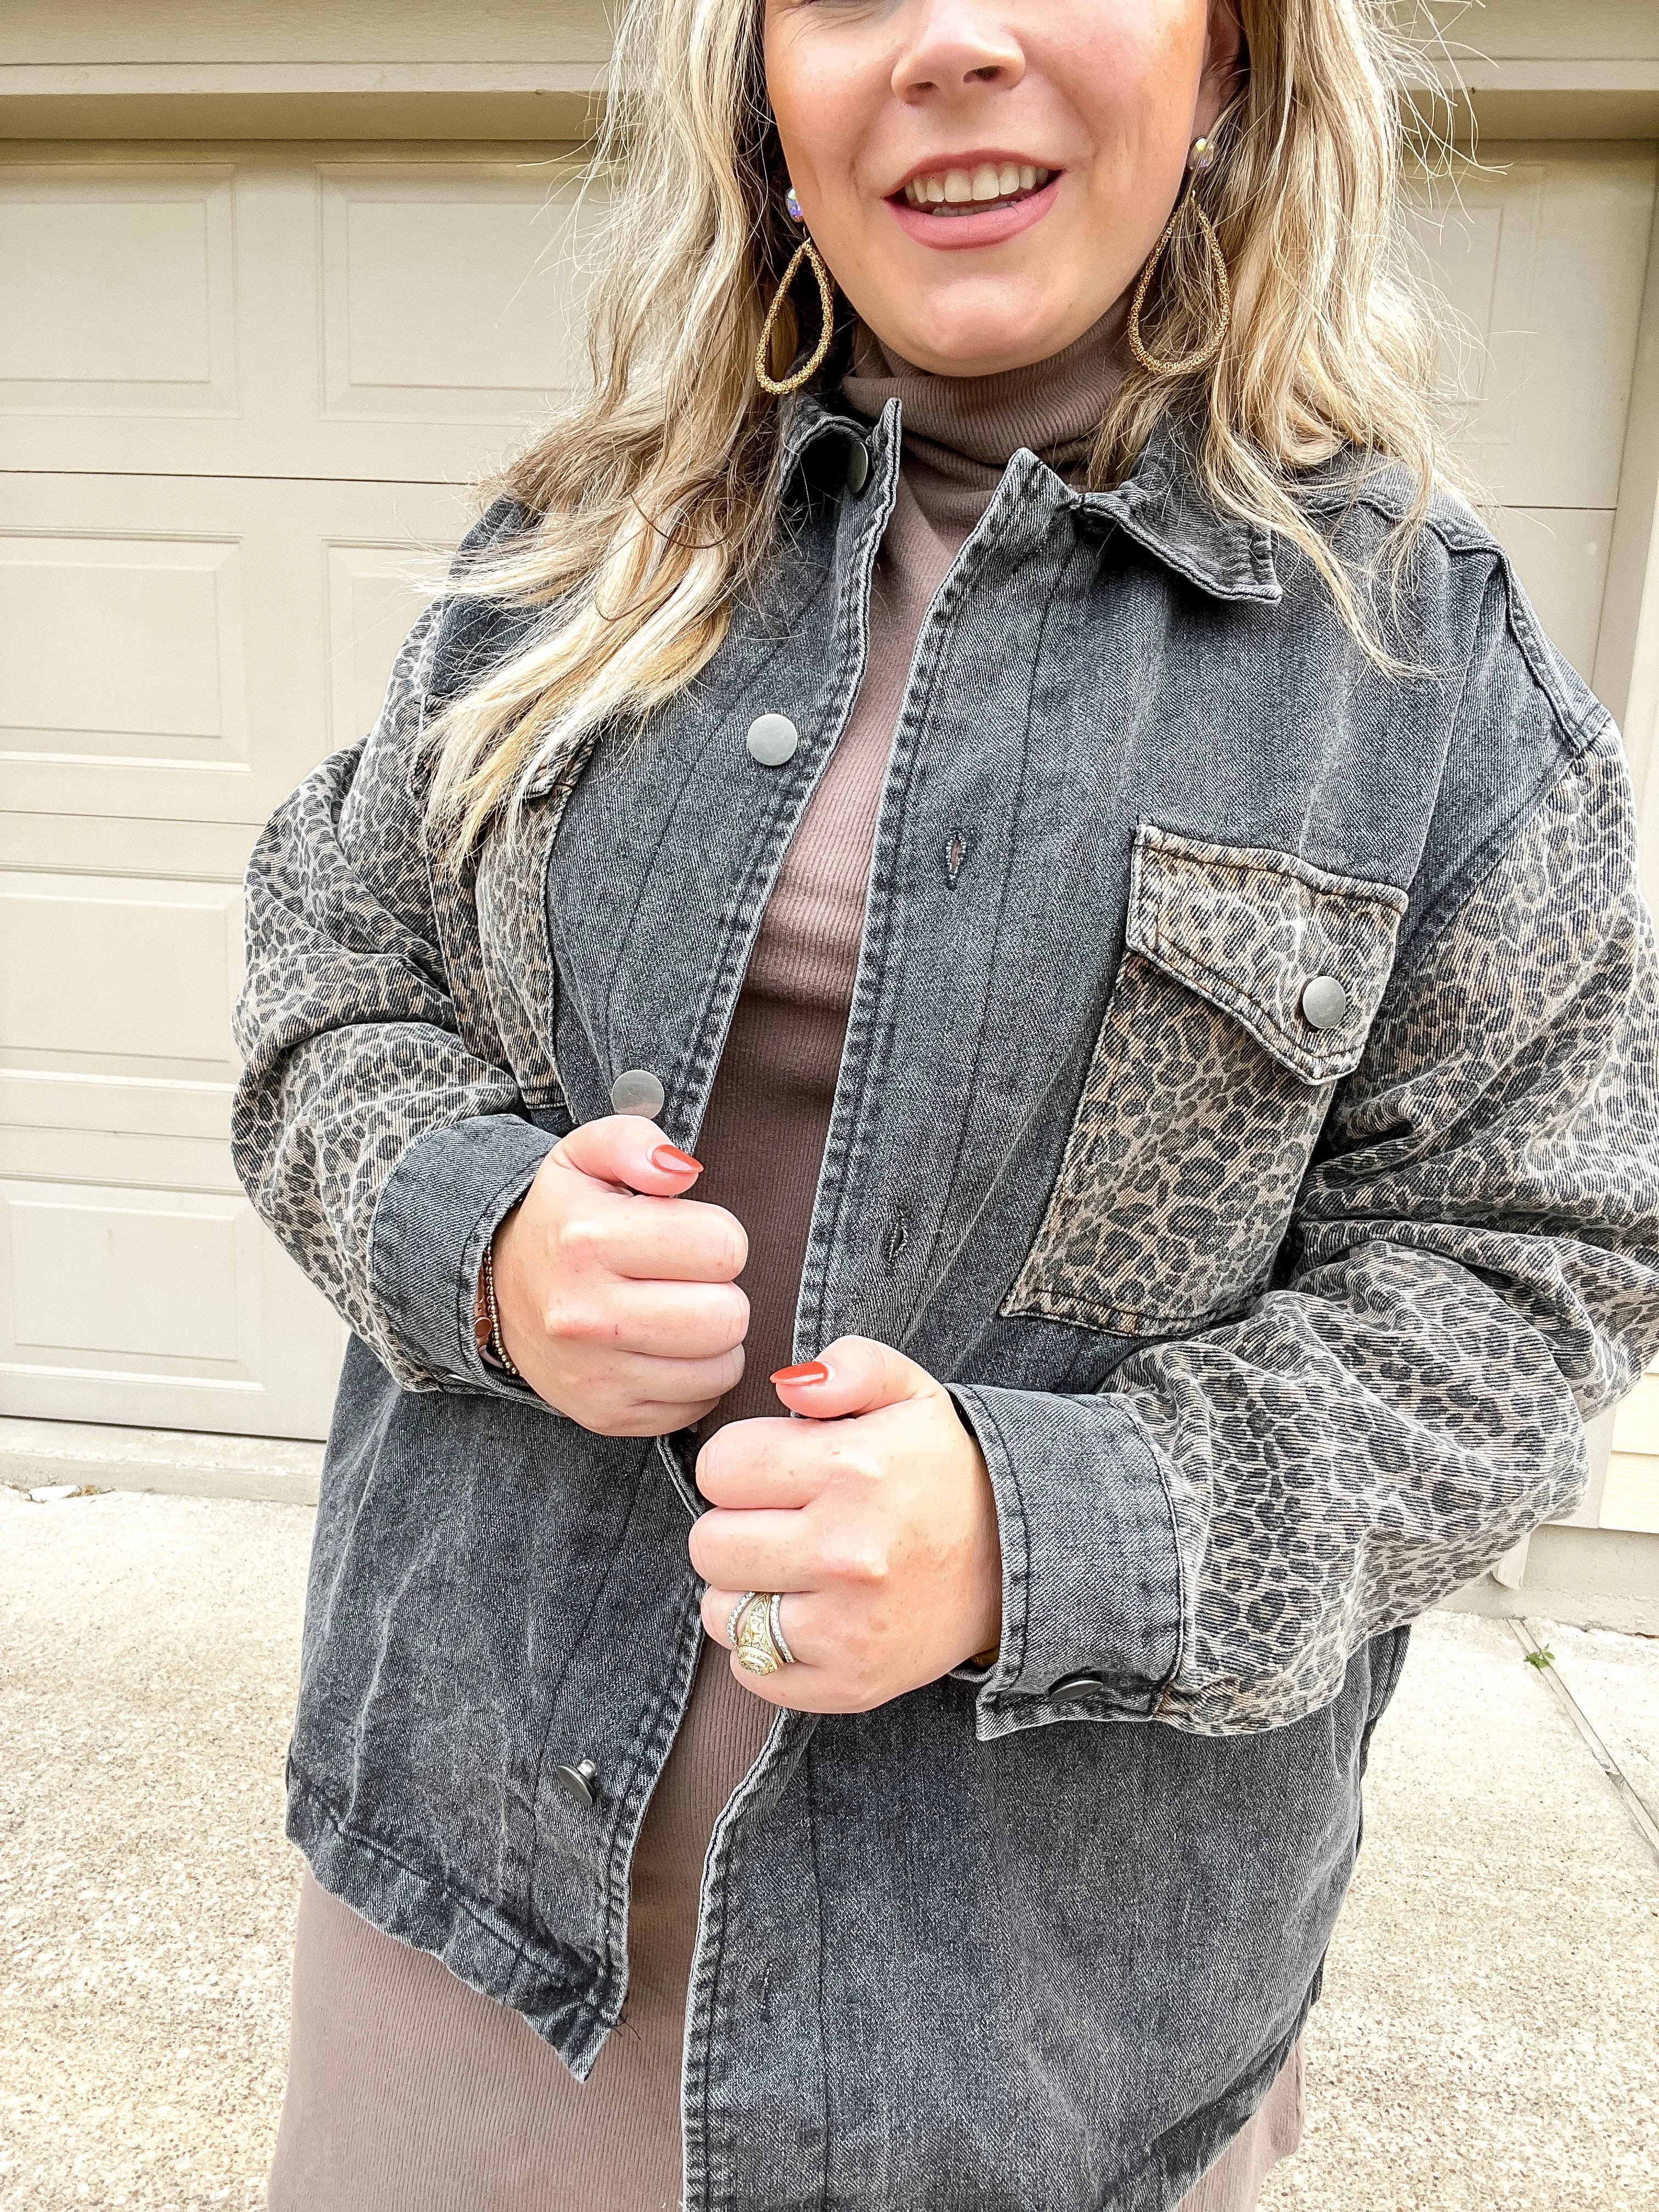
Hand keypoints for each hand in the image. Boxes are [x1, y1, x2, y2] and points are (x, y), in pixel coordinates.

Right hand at [488, 1116, 748, 1434]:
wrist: (500, 1293)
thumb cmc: (565, 1218)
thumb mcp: (586, 1155)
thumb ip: (636, 1141)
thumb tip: (682, 1170)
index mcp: (588, 1240)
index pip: (722, 1246)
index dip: (719, 1236)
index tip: (690, 1236)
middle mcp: (586, 1315)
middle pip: (728, 1317)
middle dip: (723, 1292)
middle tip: (689, 1280)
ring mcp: (595, 1375)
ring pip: (721, 1367)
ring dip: (715, 1340)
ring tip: (678, 1312)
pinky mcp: (606, 1415)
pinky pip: (698, 1405)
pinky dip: (694, 1379)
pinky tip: (664, 1350)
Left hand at [690, 1337, 1002, 1712]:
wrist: (1014, 1560)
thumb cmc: (942, 1471)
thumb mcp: (908, 1391)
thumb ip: (848, 1365)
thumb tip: (791, 1383)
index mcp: (852, 1469)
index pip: (718, 1467)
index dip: (740, 1465)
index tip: (777, 1473)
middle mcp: (846, 1552)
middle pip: (709, 1544)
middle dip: (737, 1527)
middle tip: (783, 1524)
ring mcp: (847, 1627)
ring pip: (721, 1612)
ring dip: (746, 1590)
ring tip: (794, 1571)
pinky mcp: (849, 1682)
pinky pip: (750, 1672)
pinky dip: (764, 1649)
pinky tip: (805, 1615)